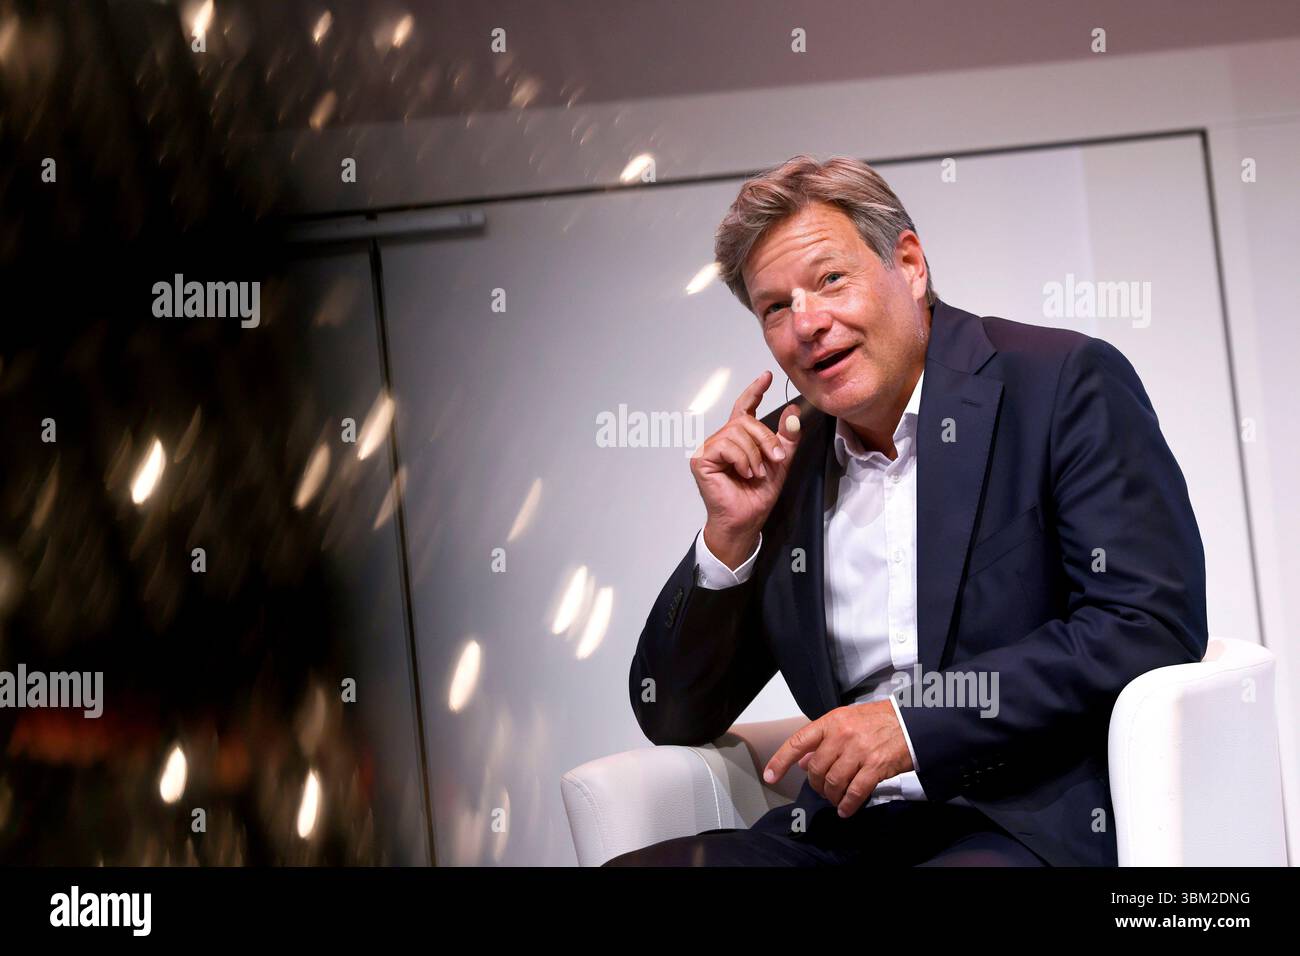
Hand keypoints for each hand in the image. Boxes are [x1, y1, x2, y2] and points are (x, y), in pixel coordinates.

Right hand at [690, 371, 801, 561]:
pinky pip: (726, 446)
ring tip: (756, 473)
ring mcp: (710, 448)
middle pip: (746, 421)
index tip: (765, 377)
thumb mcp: (780, 463)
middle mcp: (722, 440)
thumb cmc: (756, 496)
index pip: (745, 408)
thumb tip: (792, 412)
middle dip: (765, 439)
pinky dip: (741, 459)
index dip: (754, 391)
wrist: (746, 521)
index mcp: (739, 439)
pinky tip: (744, 473)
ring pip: (737, 432)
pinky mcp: (702, 459)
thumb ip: (786, 438)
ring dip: (754, 454)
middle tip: (776, 460)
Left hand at [762, 700, 913, 817]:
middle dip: (817, 785)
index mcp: (832, 721)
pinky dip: (848, 804)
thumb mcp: (846, 721)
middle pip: (816, 769)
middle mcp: (842, 734)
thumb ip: (823, 740)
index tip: (770, 776)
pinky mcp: (875, 766)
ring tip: (836, 800)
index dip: (780, 761)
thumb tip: (802, 761)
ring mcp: (859, 750)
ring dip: (832, 796)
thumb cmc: (879, 720)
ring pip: (834, 782)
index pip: (798, 742)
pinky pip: (855, 791)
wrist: (911, 722)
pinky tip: (847, 809)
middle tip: (823, 790)